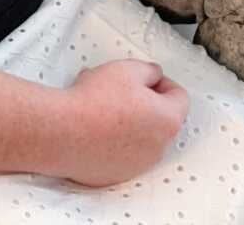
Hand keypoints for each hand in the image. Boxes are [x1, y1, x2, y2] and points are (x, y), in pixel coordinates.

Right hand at [59, 60, 188, 185]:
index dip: (163, 81)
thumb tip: (153, 76)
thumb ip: (150, 70)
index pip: (179, 97)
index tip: (146, 77)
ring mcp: (137, 164)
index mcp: (167, 120)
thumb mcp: (128, 68)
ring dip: (128, 119)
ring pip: (140, 135)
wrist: (64, 131)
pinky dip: (113, 138)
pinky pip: (122, 152)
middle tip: (122, 88)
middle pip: (160, 117)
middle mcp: (158, 148)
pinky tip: (94, 125)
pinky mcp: (116, 174)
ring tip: (102, 103)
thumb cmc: (96, 101)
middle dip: (143, 100)